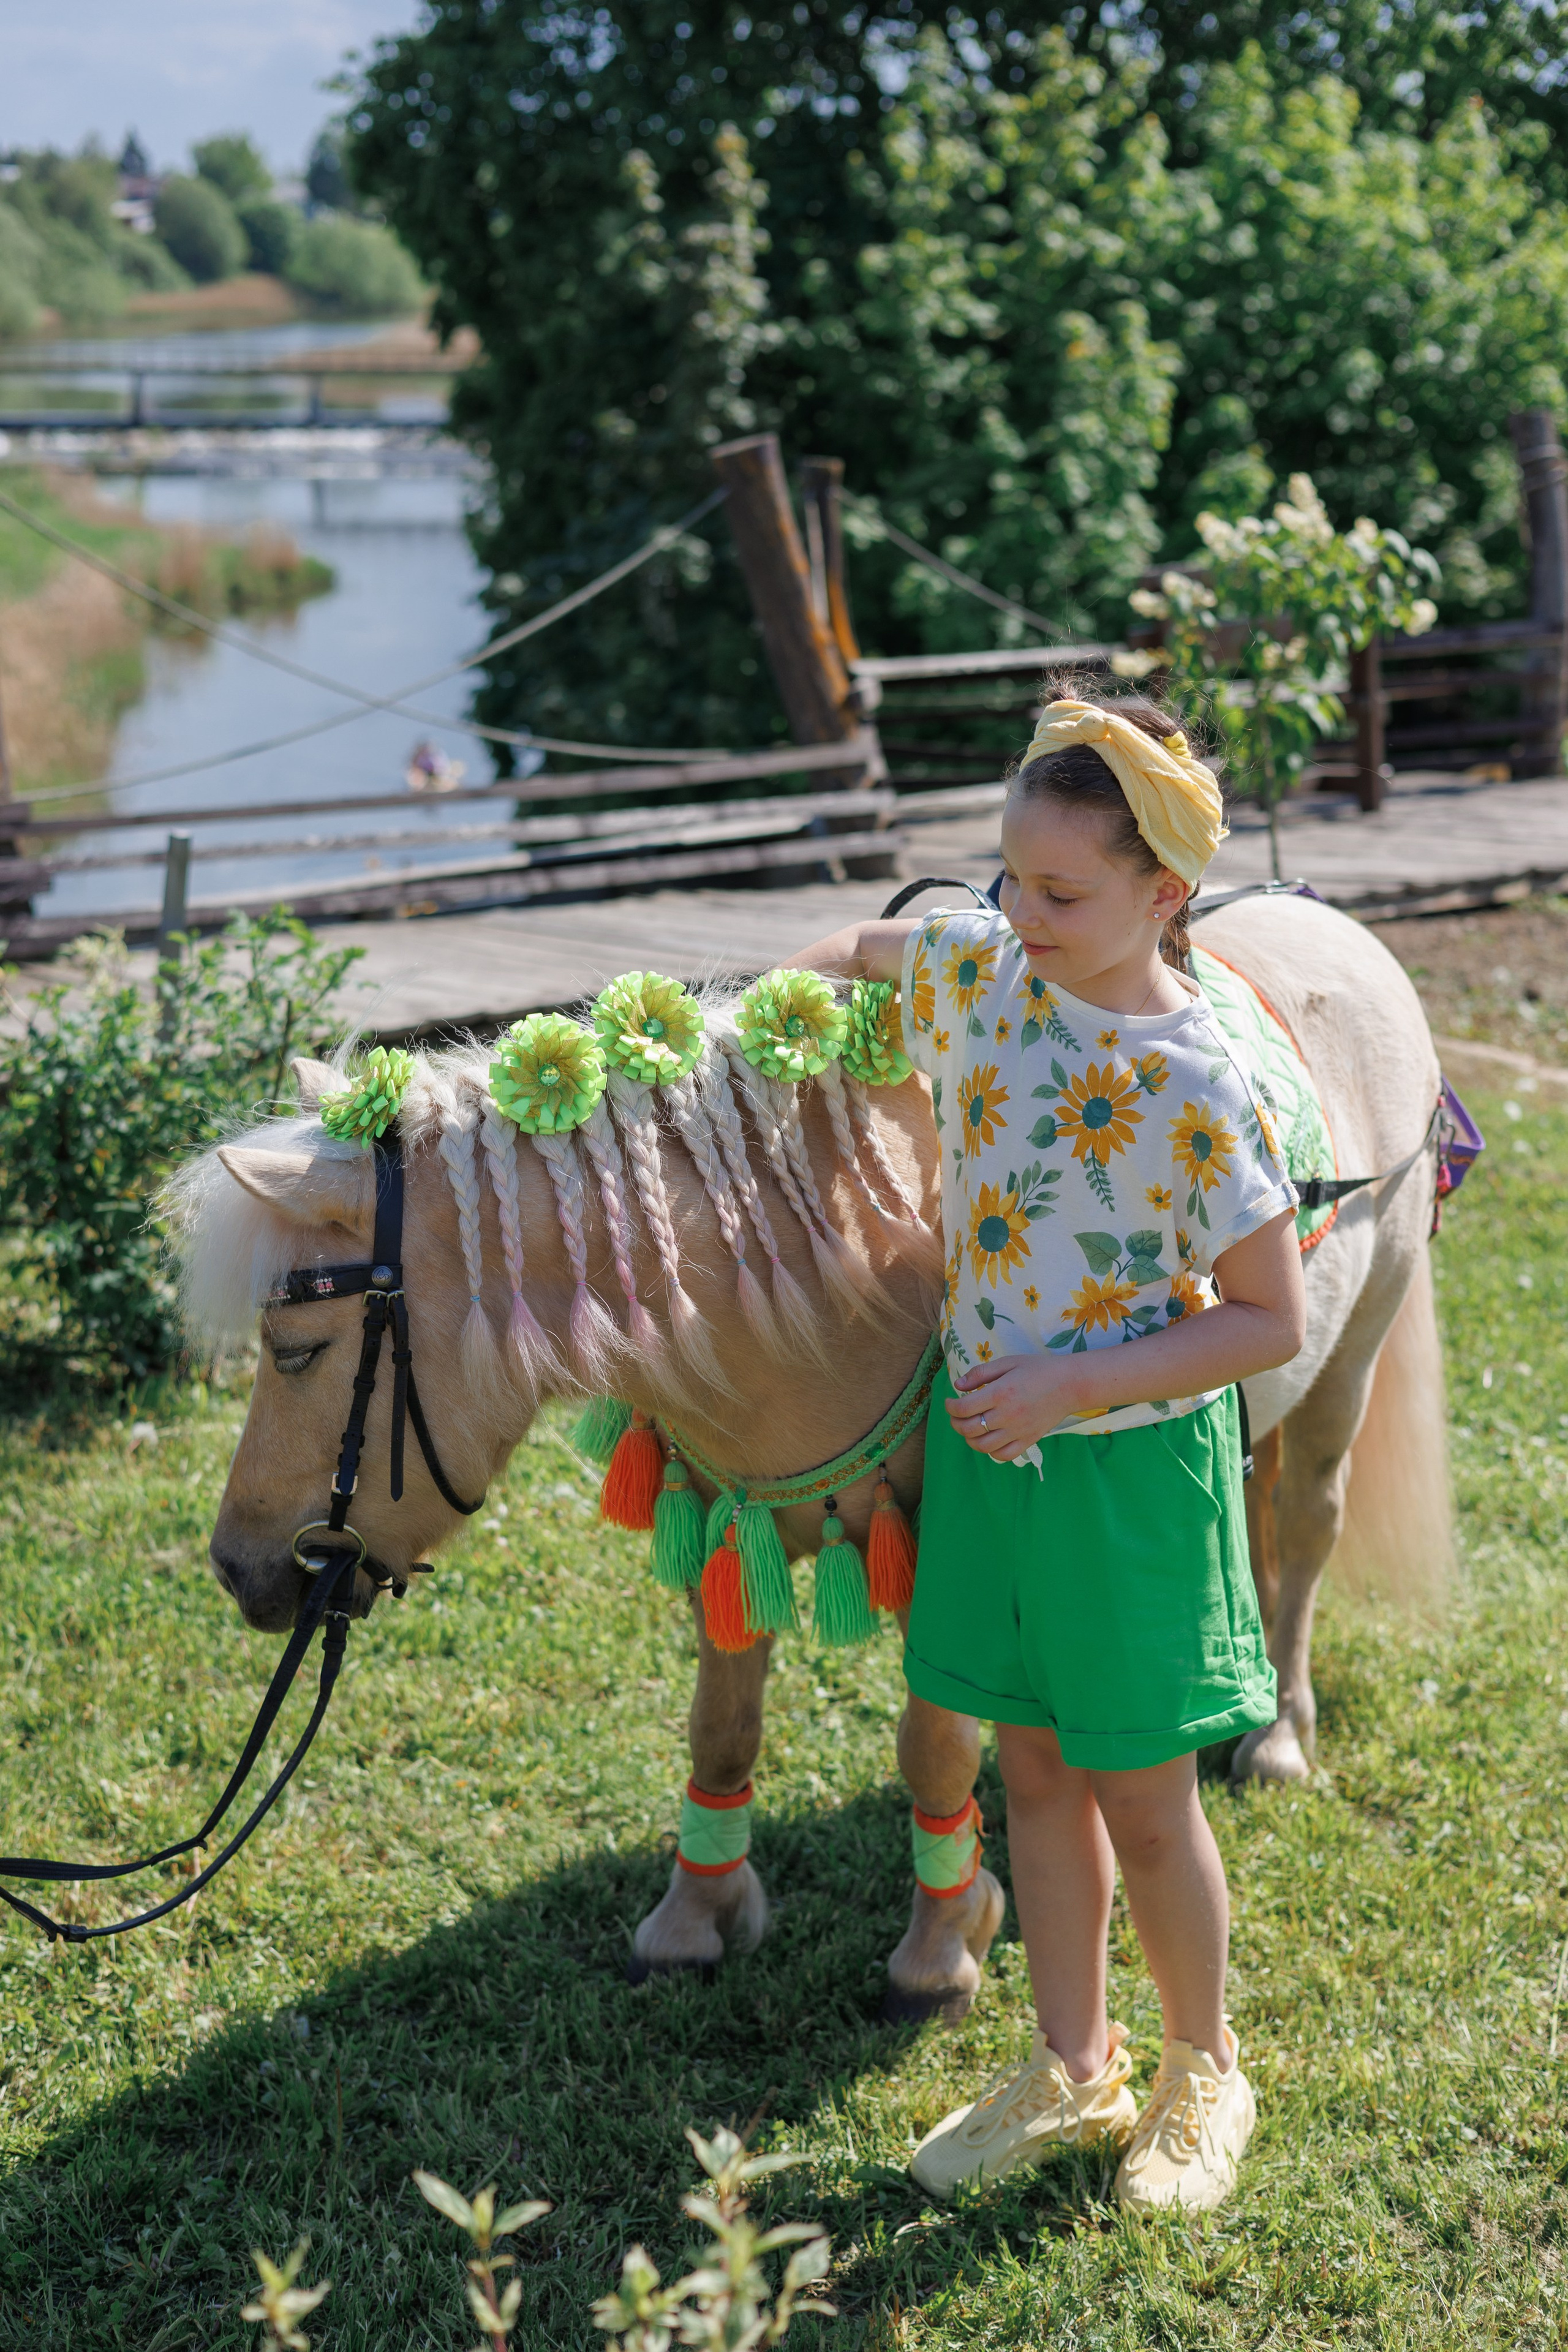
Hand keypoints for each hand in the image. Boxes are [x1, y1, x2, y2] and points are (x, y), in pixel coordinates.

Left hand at [946, 1352, 1084, 1458]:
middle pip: (969, 1429)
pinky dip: (991, 1451)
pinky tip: (988, 1439)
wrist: (1070, 1384)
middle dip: (955, 1422)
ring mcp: (1018, 1431)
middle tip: (956, 1415)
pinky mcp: (1029, 1440)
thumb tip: (958, 1386)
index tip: (950, 1401)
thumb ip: (981, 1373)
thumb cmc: (1038, 1369)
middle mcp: (1008, 1415)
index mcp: (1001, 1393)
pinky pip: (1003, 1455)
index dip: (950, 1407)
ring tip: (969, 1427)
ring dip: (969, 1438)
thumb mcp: (1008, 1363)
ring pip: (982, 1446)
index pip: (964, 1408)